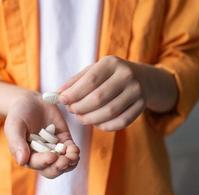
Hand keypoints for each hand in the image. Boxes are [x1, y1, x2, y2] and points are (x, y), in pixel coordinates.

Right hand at [4, 90, 79, 178]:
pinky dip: (74, 153)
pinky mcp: (64, 140)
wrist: (31, 101)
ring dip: (70, 163)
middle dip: (59, 167)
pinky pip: (71, 151)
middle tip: (64, 160)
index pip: (37, 164)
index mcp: (27, 155)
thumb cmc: (19, 114)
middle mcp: (41, 155)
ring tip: (73, 156)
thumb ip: (16, 143)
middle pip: (51, 170)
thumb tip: (22, 162)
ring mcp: (54, 148)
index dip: (45, 162)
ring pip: (64, 164)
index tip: (52, 156)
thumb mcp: (14, 126)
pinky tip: (75, 150)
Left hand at [58, 56, 177, 130]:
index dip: (74, 93)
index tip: (62, 101)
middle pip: (99, 98)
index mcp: (112, 63)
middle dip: (81, 108)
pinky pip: (121, 122)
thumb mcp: (94, 71)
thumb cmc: (109, 75)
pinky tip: (96, 123)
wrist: (142, 79)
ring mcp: (137, 91)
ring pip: (110, 112)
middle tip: (71, 111)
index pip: (91, 80)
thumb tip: (57, 95)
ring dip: (91, 119)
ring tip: (81, 118)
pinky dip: (105, 126)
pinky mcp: (141, 106)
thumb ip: (75, 82)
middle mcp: (127, 75)